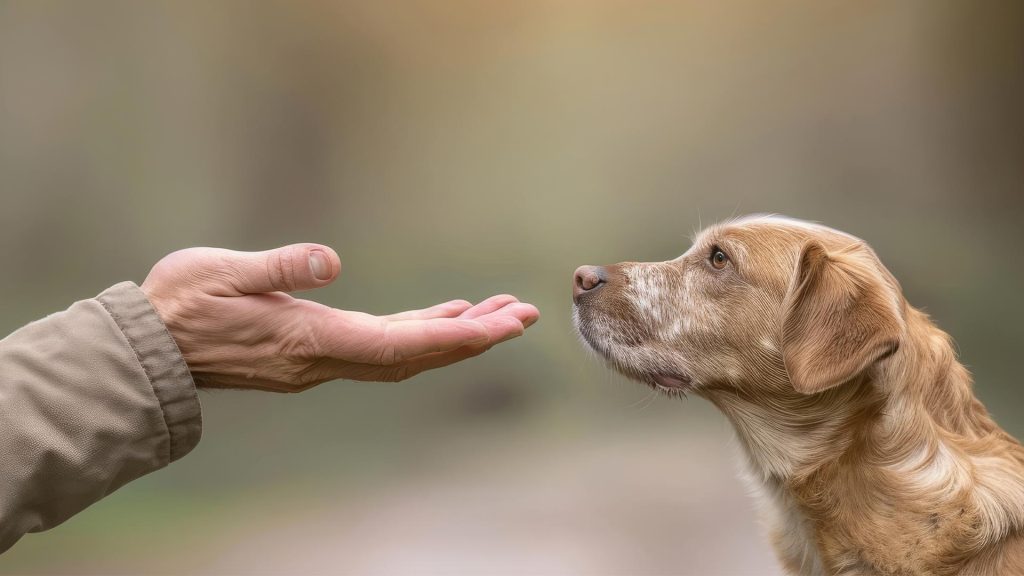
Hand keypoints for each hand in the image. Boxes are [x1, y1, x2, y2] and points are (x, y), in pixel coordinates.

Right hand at [140, 244, 539, 391]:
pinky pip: (384, 344)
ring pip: (406, 351)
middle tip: (526, 313)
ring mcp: (323, 358)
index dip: (456, 337)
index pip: (399, 344)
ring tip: (502, 312)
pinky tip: (446, 313)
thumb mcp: (221, 274)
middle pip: (417, 352)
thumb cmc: (179, 305)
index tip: (504, 326)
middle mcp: (326, 357)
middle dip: (475, 336)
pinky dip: (422, 330)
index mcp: (311, 339)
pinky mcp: (317, 349)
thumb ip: (278, 267)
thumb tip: (330, 260)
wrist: (150, 349)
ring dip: (455, 333)